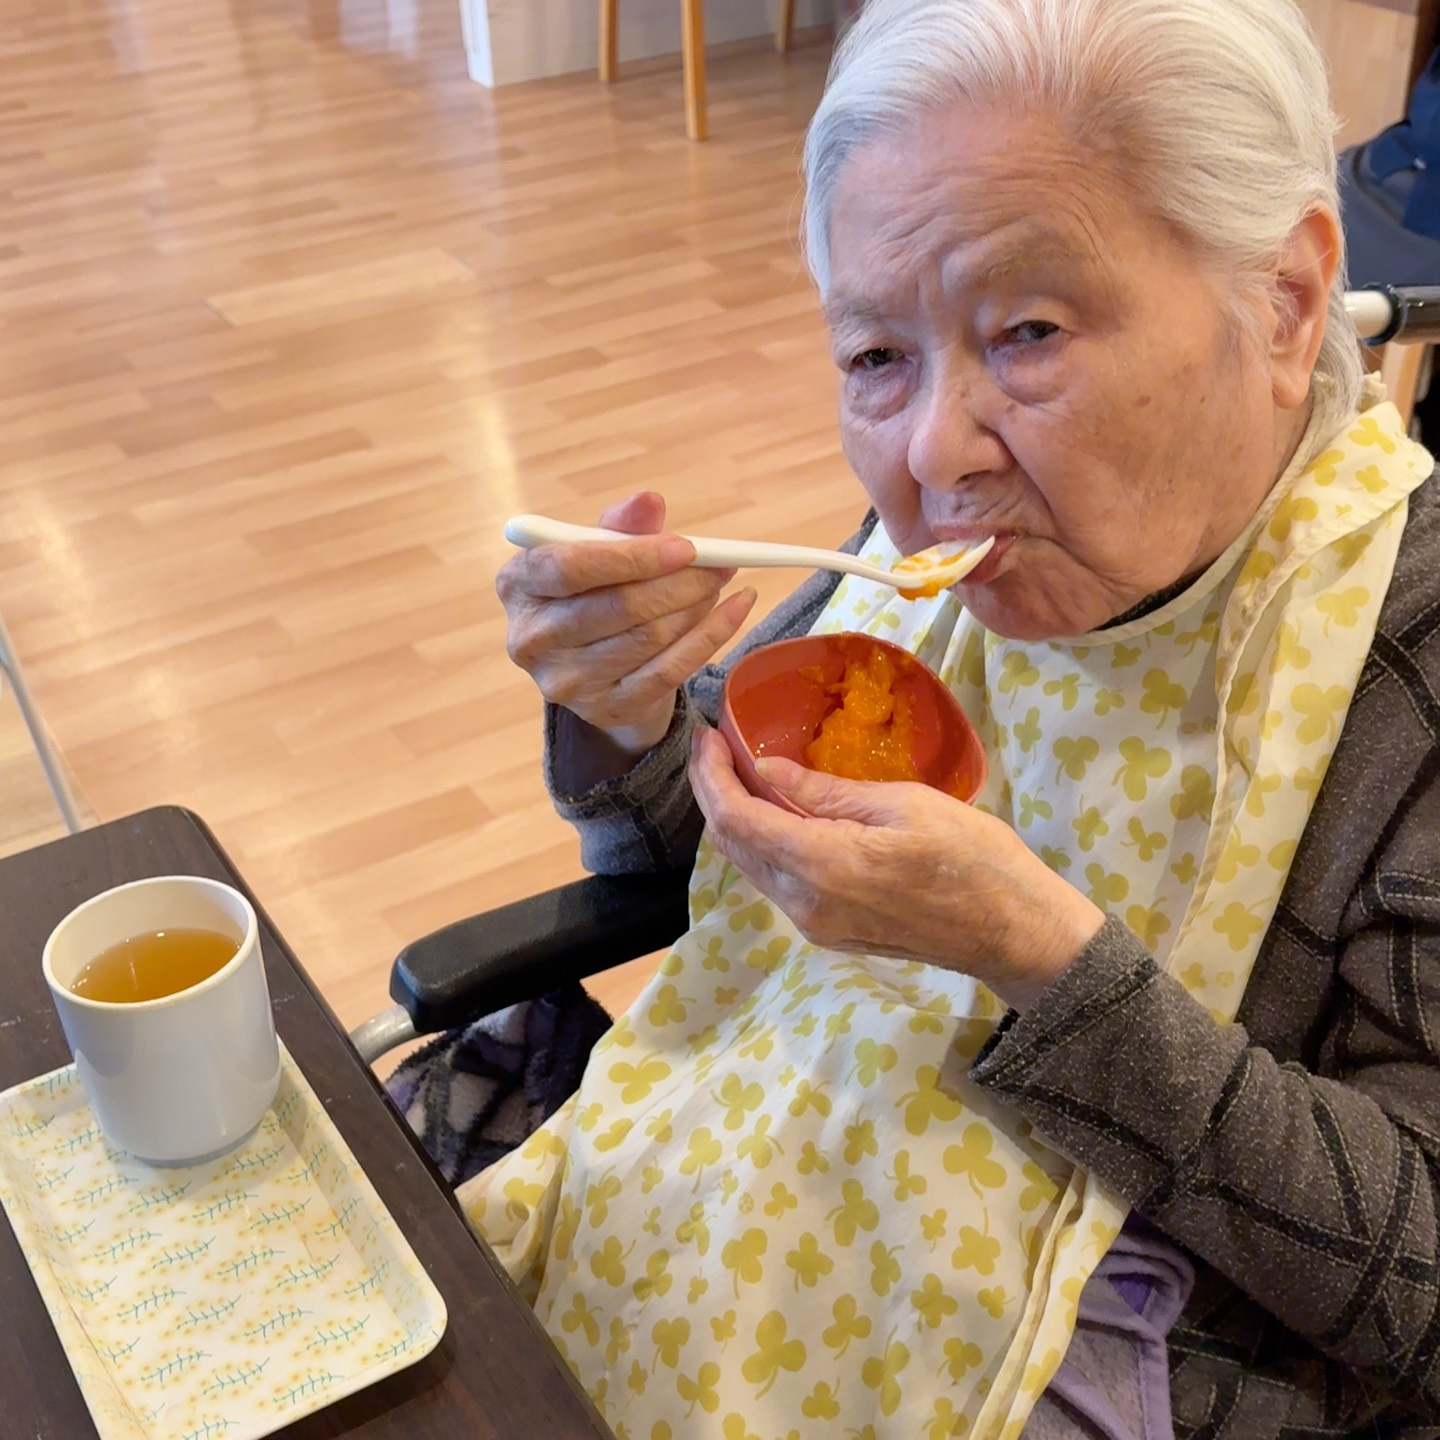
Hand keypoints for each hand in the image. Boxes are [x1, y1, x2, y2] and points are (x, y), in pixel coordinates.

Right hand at [498, 492, 757, 757]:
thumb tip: (649, 503)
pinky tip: (735, 610)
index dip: (631, 556)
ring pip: (648, 638)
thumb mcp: (596, 551)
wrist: (594, 669)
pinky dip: (711, 636)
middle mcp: (531, 639)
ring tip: (718, 583)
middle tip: (718, 564)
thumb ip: (619, 526)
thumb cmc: (591, 593)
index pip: (569, 567)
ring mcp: (567, 682)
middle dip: (679, 582)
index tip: (685, 548)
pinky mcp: (605, 708)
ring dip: (696, 606)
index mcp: (517, 585)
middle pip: (618, 607)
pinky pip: (670, 670)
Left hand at [687, 727, 1104, 1012]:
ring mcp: (814, 924)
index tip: (706, 733)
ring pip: (751, 865)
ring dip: (737, 817)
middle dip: (714, 791)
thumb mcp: (902, 804)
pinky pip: (776, 882)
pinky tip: (777, 809)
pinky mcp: (828, 931)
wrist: (1013, 931)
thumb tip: (765, 768)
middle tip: (718, 743)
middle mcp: (802, 904)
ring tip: (741, 769)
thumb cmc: (973, 857)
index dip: (710, 775)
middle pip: (732, 844)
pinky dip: (764, 841)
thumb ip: (825, 792)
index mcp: (819, 866)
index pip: (734, 818)